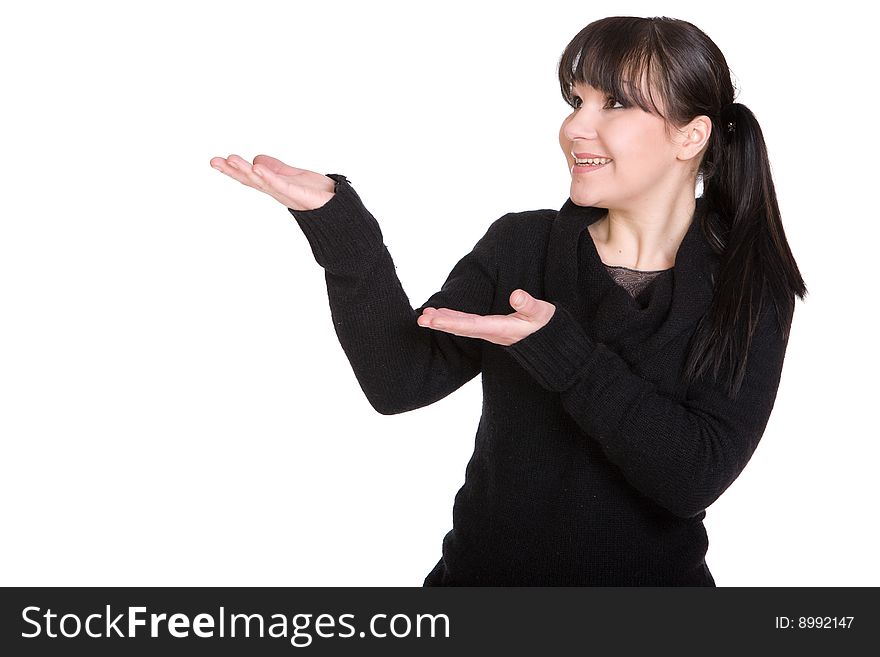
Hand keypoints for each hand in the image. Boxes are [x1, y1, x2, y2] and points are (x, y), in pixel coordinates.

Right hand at [210, 153, 335, 210]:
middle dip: (232, 171)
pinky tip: (257, 168)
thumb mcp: (293, 176)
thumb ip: (276, 168)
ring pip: (262, 182)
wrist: (339, 209)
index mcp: (275, 186)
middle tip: (214, 161)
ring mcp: (287, 194)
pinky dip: (269, 177)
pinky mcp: (299, 196)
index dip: (234, 169)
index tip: (216, 161)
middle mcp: (278, 191)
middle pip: (251, 180)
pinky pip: (281, 185)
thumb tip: (256, 160)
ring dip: (246, 172)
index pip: (250, 176)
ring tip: (231, 161)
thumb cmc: (317, 194)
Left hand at [417, 289, 555, 346]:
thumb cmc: (547, 326)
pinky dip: (452, 320)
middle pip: (462, 328)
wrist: (552, 344)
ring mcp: (490, 332)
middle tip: (421, 319)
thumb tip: (516, 296)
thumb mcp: (542, 313)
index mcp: (501, 329)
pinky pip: (467, 325)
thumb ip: (529, 305)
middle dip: (441, 323)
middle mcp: (492, 332)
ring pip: (462, 327)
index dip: (451, 322)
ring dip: (443, 321)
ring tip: (425, 315)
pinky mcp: (490, 329)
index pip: (471, 325)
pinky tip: (441, 315)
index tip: (433, 319)